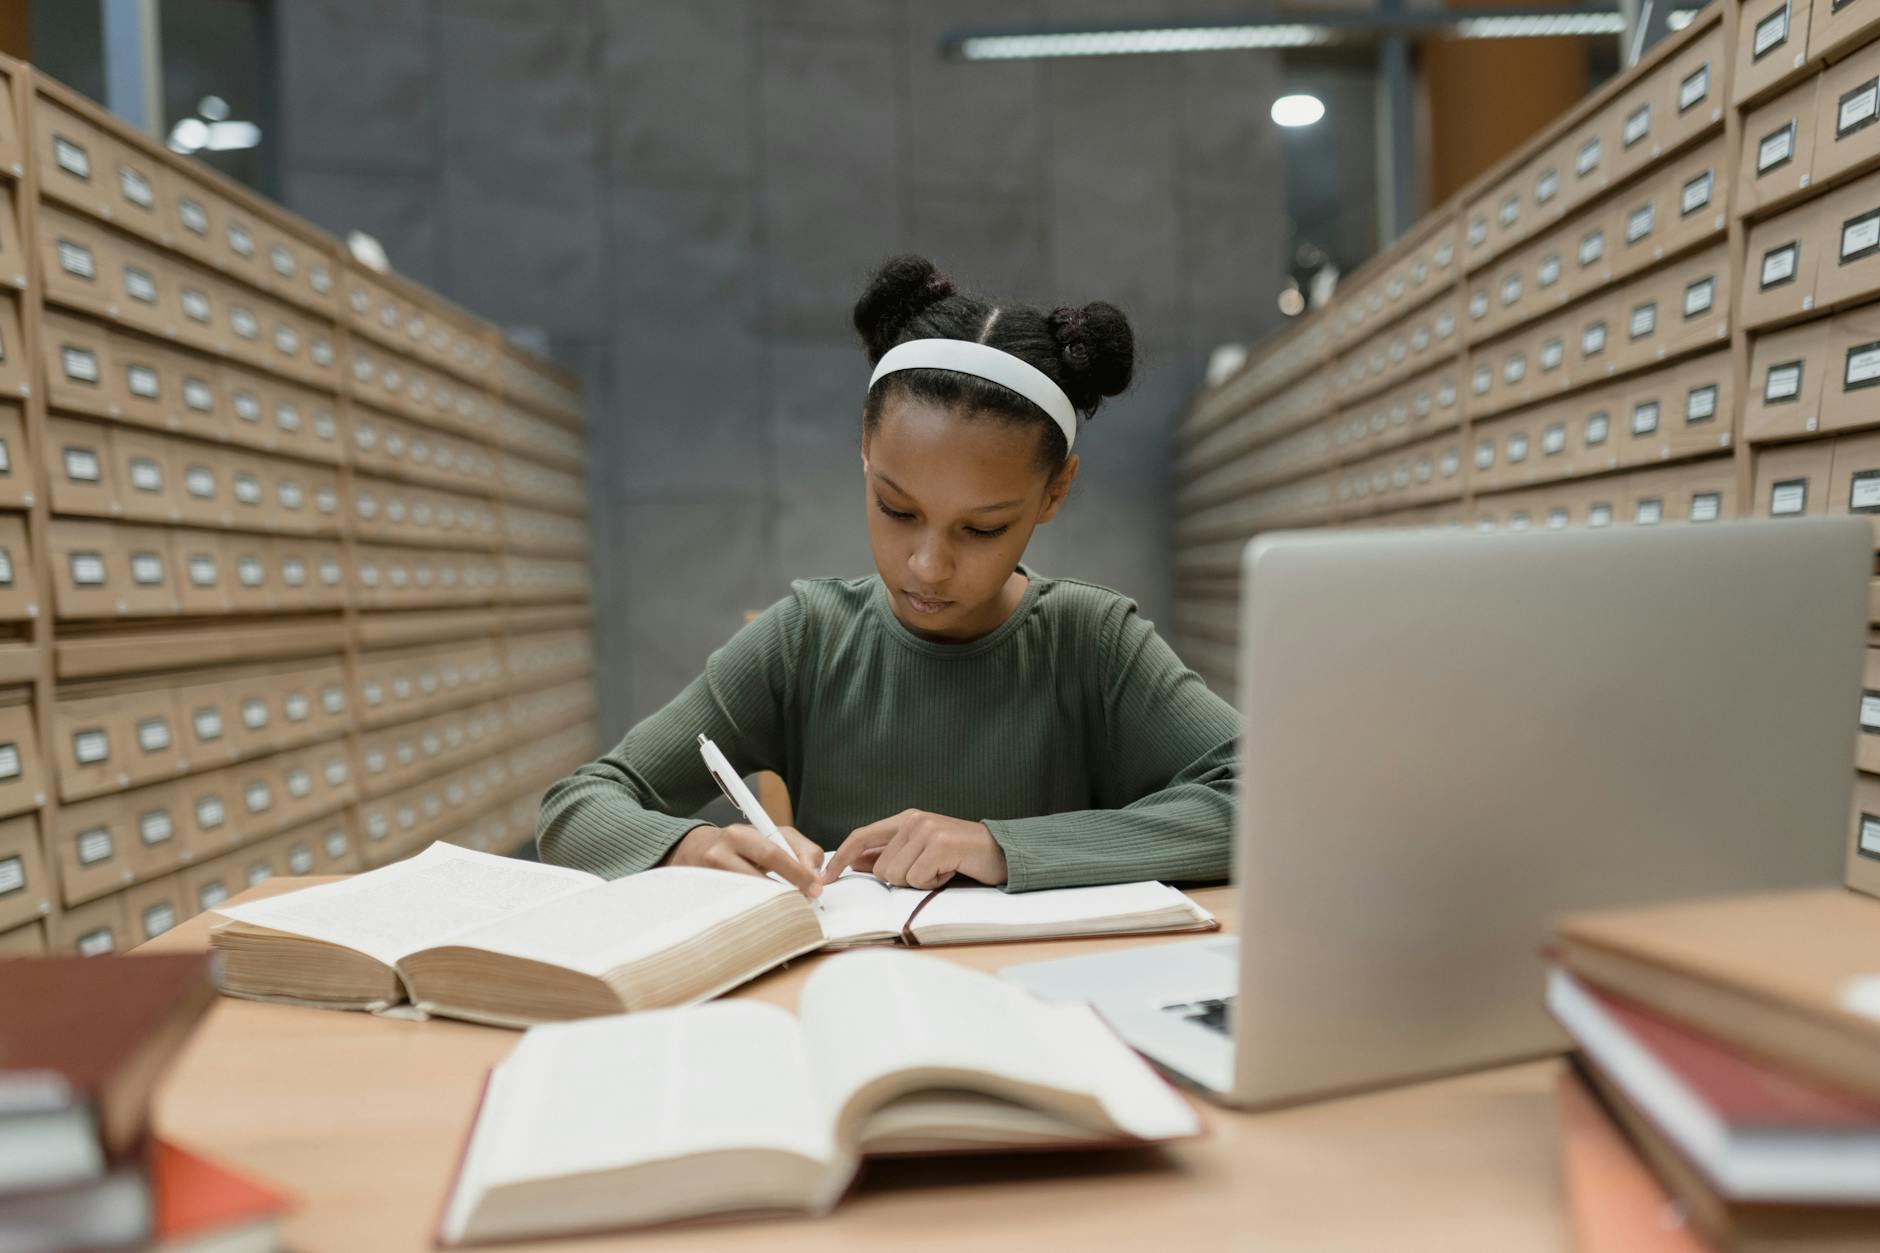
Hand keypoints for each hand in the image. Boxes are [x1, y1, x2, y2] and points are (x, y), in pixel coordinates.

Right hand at [664, 823, 824, 898]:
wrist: (698, 849)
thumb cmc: (743, 843)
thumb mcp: (774, 836)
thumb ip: (801, 850)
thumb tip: (815, 877)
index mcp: (738, 835)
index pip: (772, 854)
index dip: (797, 872)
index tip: (814, 887)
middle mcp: (719, 855)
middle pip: (758, 880)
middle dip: (788, 893)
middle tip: (805, 903)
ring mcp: (709, 879)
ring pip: (748, 898)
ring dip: (773, 905)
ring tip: (788, 908)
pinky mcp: (706, 898)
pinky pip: (737, 910)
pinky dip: (757, 913)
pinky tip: (767, 913)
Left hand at [822, 809, 1007, 889]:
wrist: (1001, 853)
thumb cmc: (959, 856)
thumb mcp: (920, 852)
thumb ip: (888, 854)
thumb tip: (853, 861)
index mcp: (905, 819)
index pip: (861, 836)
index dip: (839, 858)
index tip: (824, 878)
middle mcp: (913, 820)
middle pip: (881, 868)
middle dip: (902, 879)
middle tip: (930, 871)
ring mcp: (927, 830)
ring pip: (896, 875)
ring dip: (919, 882)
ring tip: (941, 869)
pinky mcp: (940, 844)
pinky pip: (917, 879)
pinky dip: (933, 883)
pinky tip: (950, 871)